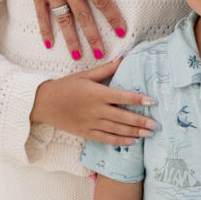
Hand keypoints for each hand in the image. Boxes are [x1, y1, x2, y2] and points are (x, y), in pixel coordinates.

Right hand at [3, 0, 130, 58]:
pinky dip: (45, 30)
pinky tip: (49, 44)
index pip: (102, 0)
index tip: (122, 31)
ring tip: (79, 56)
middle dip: (94, 37)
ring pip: (64, 20)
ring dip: (71, 39)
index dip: (113, 17)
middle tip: (102, 54)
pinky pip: (41, 15)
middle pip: (84, 17)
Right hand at [31, 58, 156, 143]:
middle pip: (122, 116)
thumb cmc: (65, 86)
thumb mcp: (85, 75)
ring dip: (134, 132)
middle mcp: (96, 109)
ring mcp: (91, 123)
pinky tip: (132, 142)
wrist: (44, 103)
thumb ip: (105, 69)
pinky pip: (106, 138)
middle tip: (156, 125)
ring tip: (149, 134)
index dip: (138, 99)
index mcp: (97, 93)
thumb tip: (123, 58)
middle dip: (141, 121)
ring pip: (117, 129)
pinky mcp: (86, 133)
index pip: (122, 96)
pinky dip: (120, 141)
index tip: (152, 101)